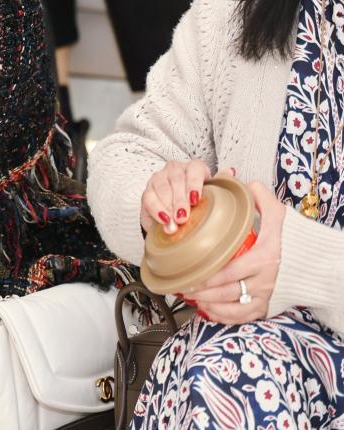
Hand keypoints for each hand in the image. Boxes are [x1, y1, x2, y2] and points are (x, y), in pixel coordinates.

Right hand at [140, 160, 228, 234]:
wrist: (179, 214)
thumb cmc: (198, 203)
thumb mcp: (213, 194)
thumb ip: (222, 182)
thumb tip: (231, 172)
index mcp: (194, 168)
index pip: (194, 169)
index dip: (194, 184)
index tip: (195, 200)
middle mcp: (175, 169)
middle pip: (176, 179)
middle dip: (179, 200)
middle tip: (183, 217)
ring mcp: (160, 178)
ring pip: (161, 187)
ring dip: (167, 206)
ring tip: (173, 222)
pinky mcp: (147, 191)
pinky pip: (148, 197)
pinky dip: (155, 209)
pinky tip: (163, 219)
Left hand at [184, 182, 284, 323]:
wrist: (312, 261)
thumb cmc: (290, 238)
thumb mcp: (278, 213)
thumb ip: (258, 196)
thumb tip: (234, 177)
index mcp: (263, 258)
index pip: (230, 271)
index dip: (208, 276)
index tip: (190, 274)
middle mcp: (264, 280)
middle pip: (227, 291)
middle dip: (202, 291)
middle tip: (182, 286)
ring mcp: (265, 296)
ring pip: (233, 307)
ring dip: (209, 305)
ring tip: (190, 297)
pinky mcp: (266, 307)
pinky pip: (242, 317)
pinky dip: (223, 316)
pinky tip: (207, 310)